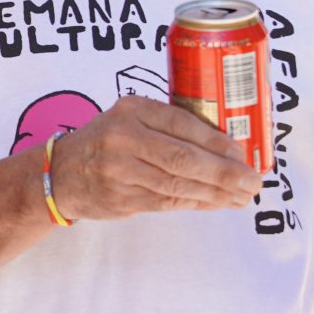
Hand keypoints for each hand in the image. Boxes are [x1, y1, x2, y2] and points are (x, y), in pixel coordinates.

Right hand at [48, 96, 262, 221]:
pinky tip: (217, 203)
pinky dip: (197, 203)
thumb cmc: (107, 141)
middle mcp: (123, 138)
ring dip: (216, 193)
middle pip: (183, 159)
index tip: (242, 154)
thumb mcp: (130, 117)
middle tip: (252, 181)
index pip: (181, 123)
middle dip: (224, 173)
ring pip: (178, 185)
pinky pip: (168, 203)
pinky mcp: (121, 199)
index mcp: (131, 110)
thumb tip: (227, 144)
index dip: (216, 142)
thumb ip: (167, 124)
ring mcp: (119, 172)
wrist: (60, 172)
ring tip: (242, 196)